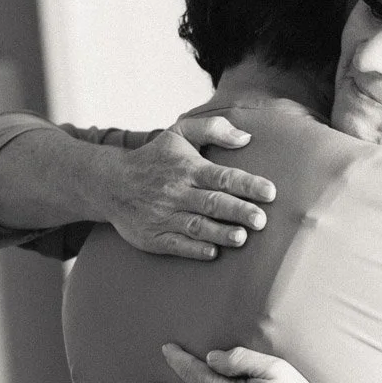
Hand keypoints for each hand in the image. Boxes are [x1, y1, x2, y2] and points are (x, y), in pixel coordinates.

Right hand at [98, 117, 276, 260]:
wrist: (110, 183)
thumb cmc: (155, 158)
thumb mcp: (179, 133)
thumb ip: (212, 130)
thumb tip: (246, 137)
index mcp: (188, 168)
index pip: (222, 176)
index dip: (247, 184)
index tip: (270, 192)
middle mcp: (177, 192)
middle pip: (212, 203)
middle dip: (238, 211)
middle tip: (262, 220)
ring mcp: (164, 216)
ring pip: (196, 226)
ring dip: (220, 233)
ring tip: (241, 238)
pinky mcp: (153, 236)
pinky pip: (176, 244)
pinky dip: (194, 249)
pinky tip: (213, 252)